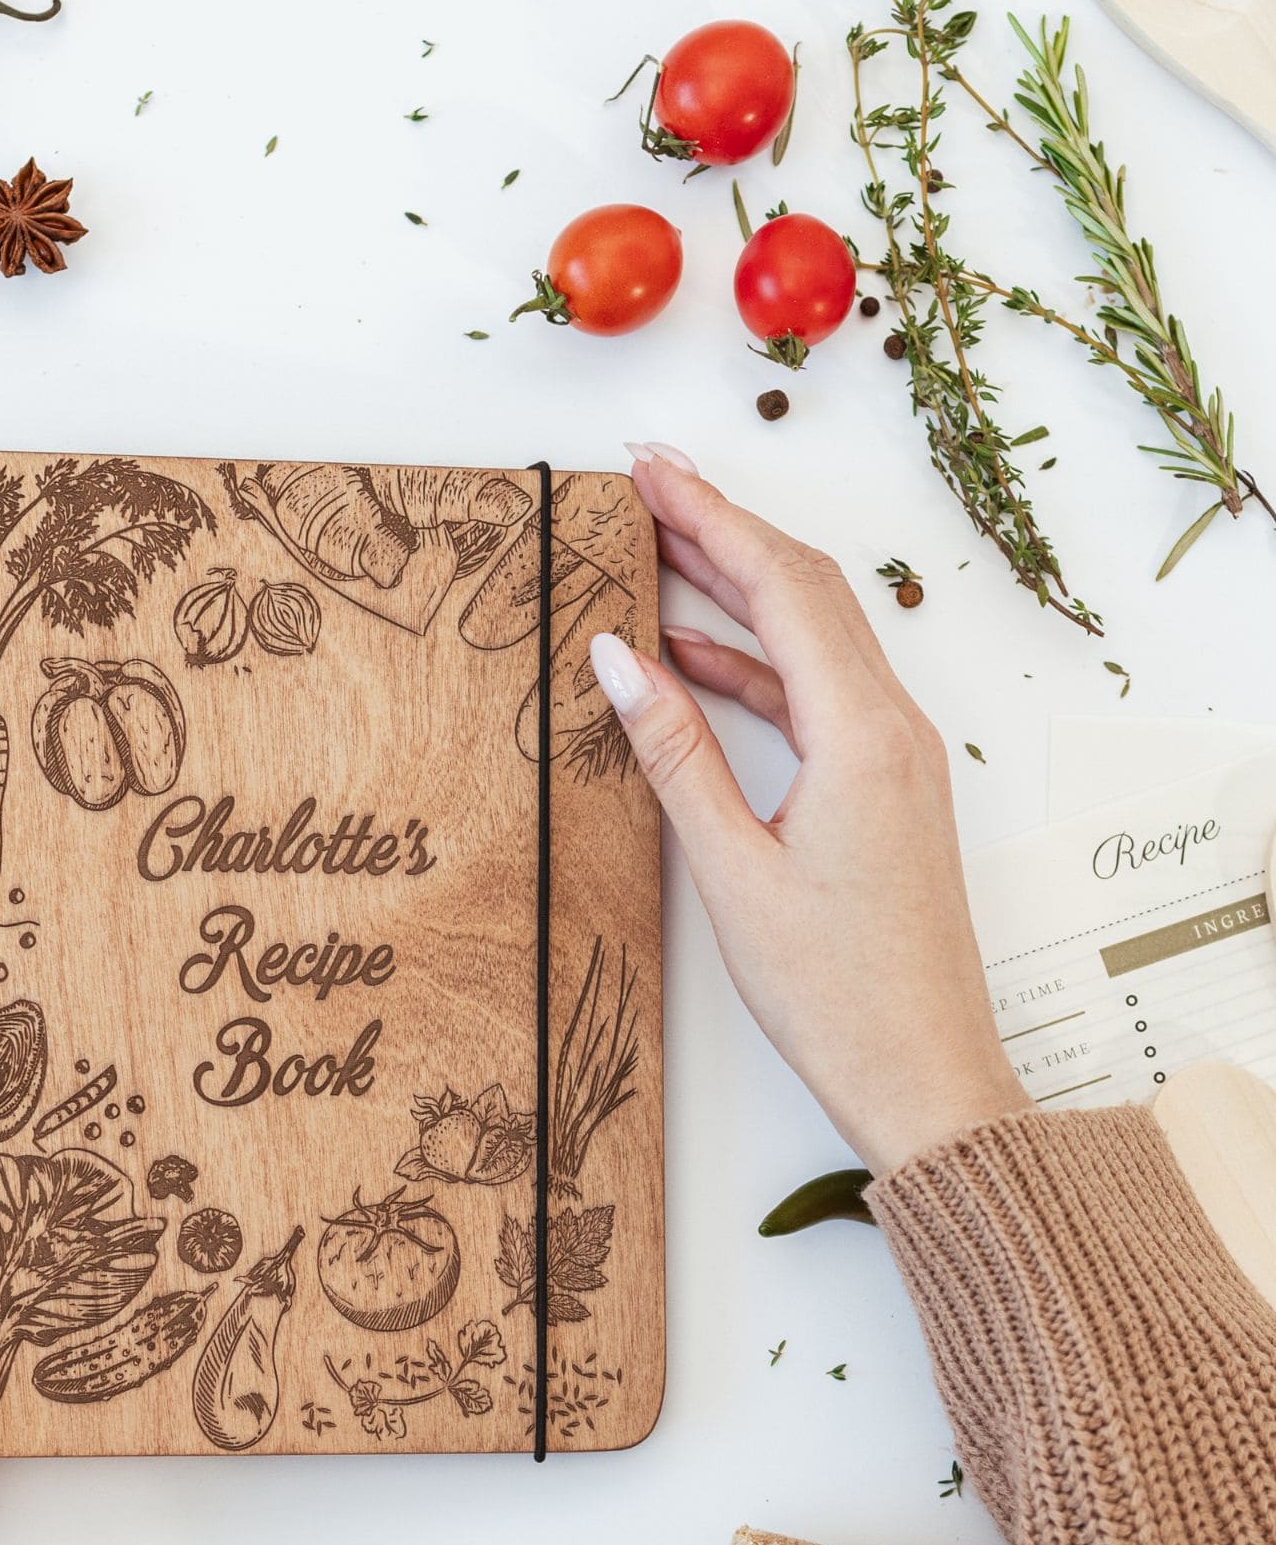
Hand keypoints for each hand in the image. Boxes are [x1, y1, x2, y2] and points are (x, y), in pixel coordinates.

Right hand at [592, 444, 1028, 1173]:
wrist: (923, 1075)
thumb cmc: (835, 991)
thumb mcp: (733, 869)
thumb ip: (675, 752)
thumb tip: (620, 657)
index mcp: (862, 735)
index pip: (781, 588)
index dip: (711, 516)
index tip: (648, 469)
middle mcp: (894, 728)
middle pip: (808, 591)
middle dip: (726, 529)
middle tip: (648, 485)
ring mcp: (898, 755)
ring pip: (816, 637)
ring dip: (740, 591)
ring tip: (658, 555)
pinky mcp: (888, 787)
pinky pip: (820, 693)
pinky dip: (756, 666)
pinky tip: (694, 663)